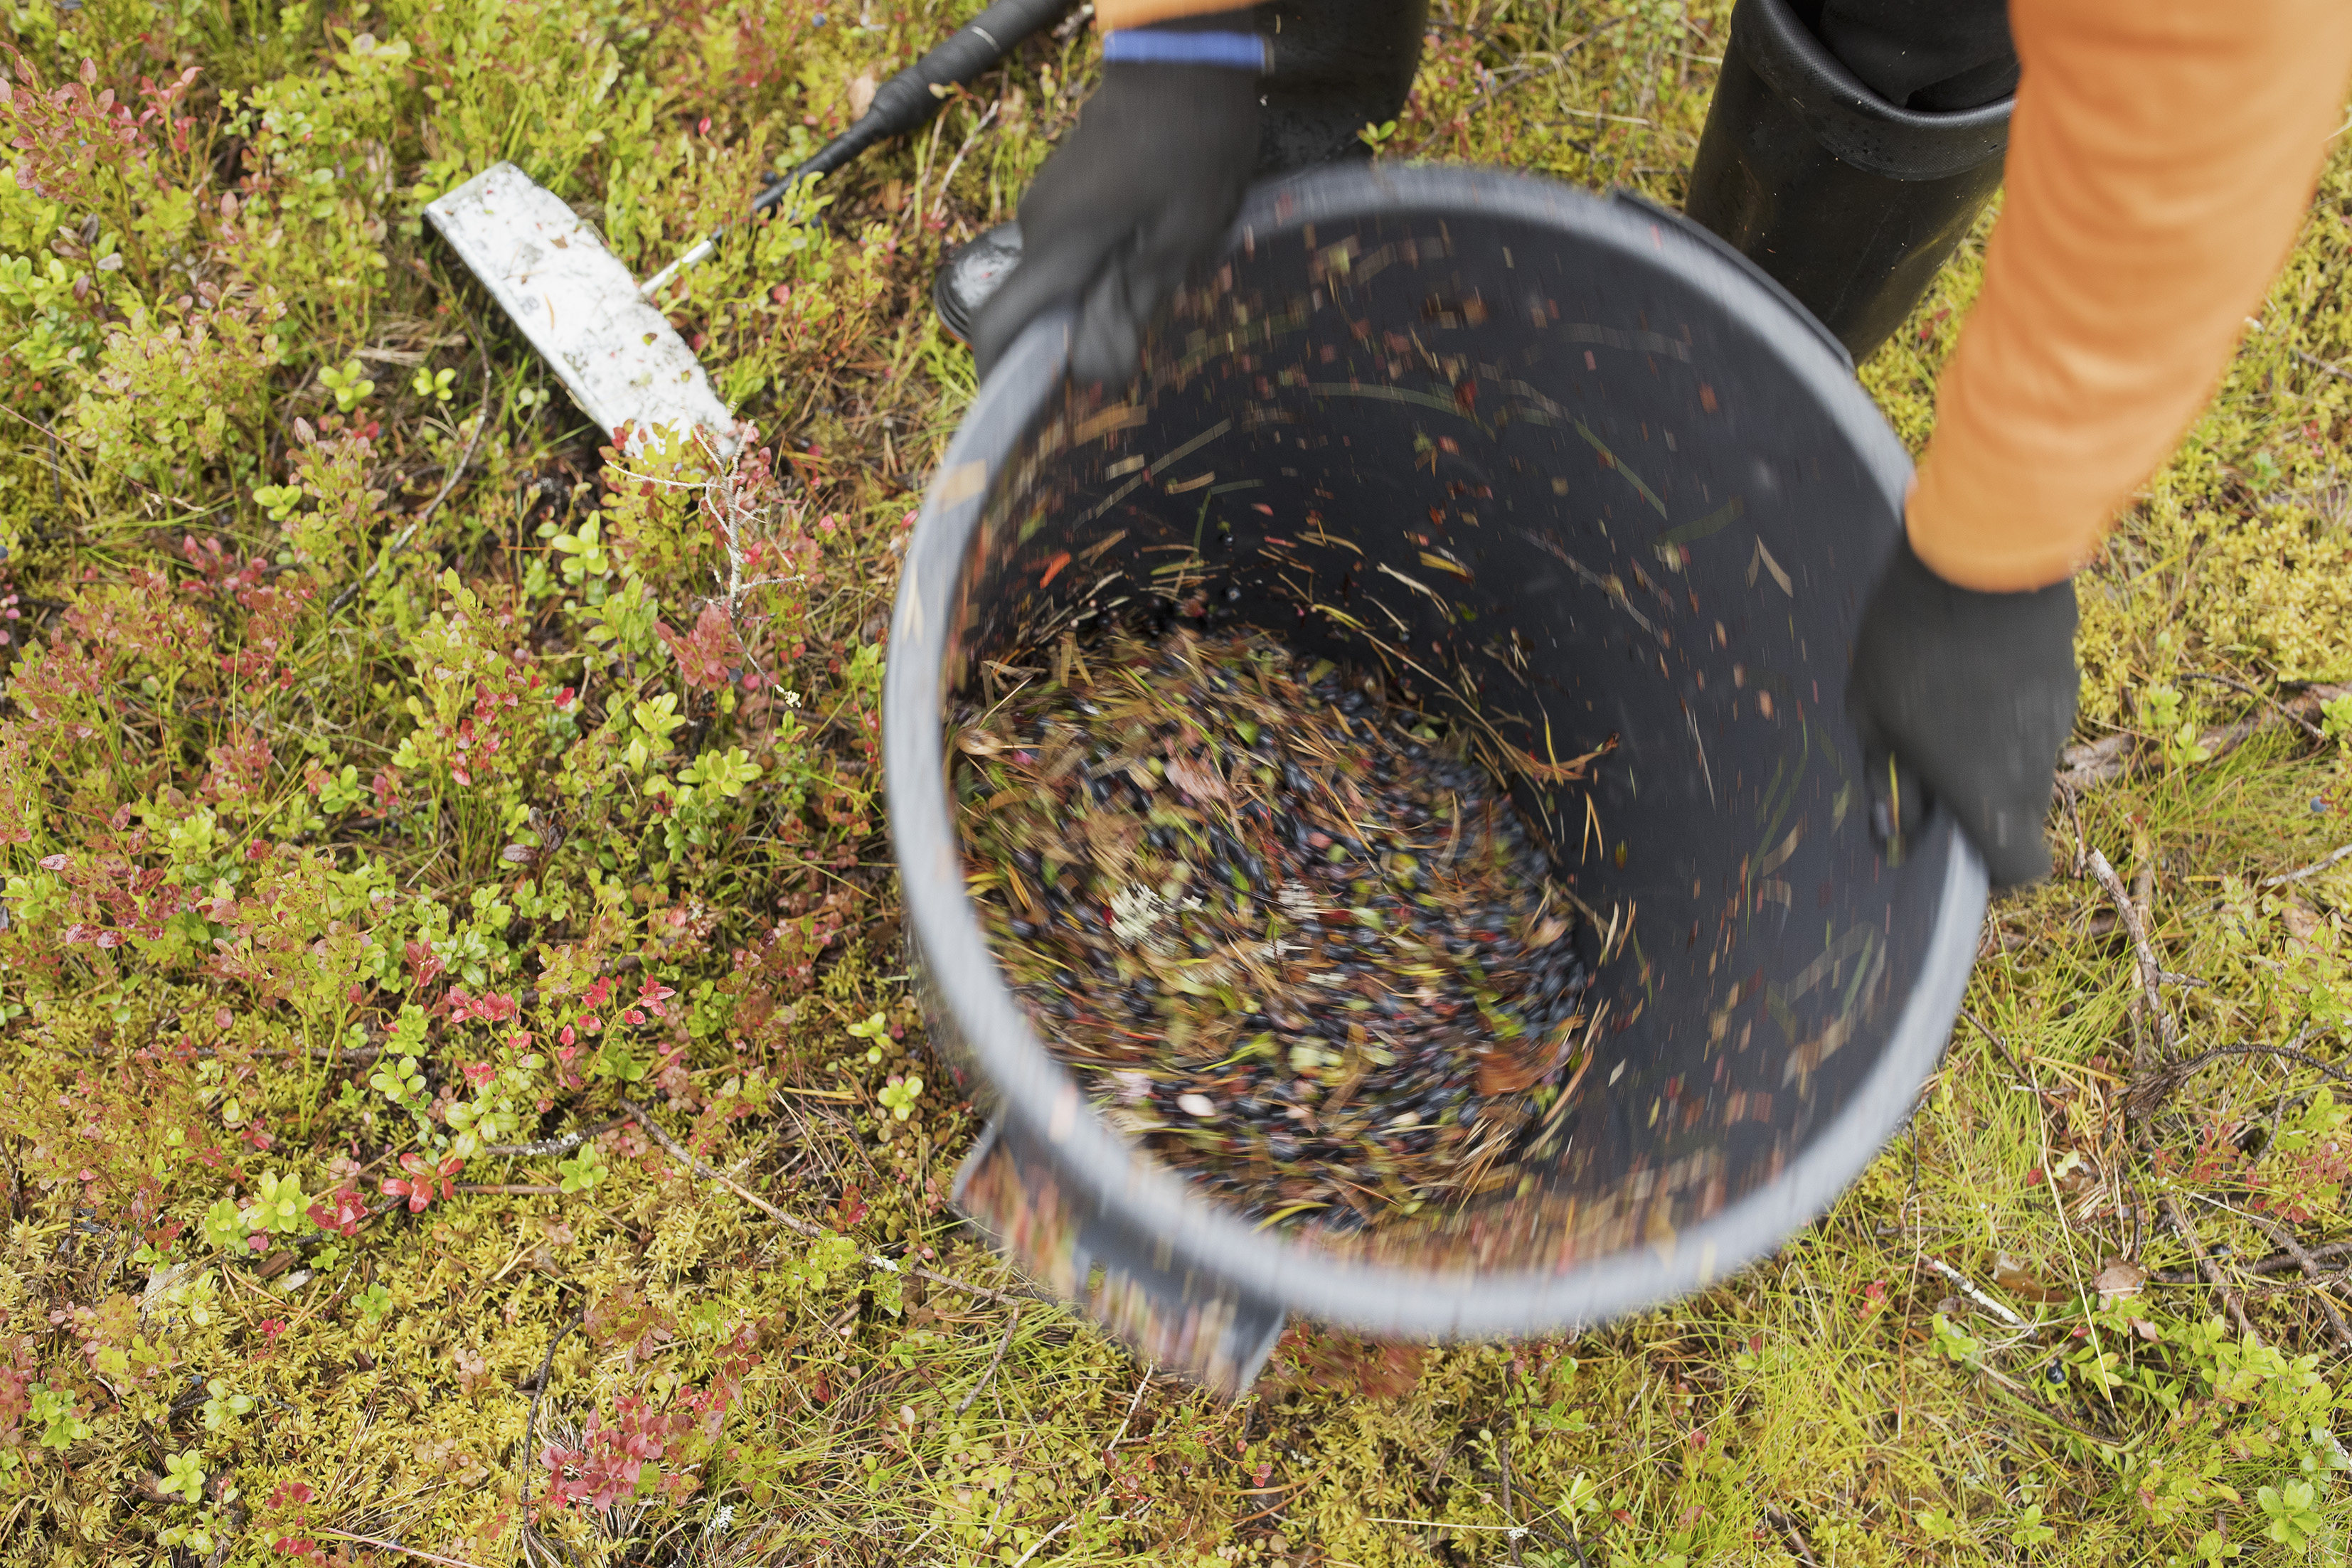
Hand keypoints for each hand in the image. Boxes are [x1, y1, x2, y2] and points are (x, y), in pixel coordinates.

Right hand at [970, 26, 1262, 387]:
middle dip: (1073, 345)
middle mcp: (1038, 229)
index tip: (1032, 414)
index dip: (1005, 378)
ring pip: (1060, 281)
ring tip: (1156, 301)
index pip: (1000, 326)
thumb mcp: (1181, 236)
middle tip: (1131, 365)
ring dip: (1097, 305)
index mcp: (1059, 246)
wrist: (1184, 59)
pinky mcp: (1067, 193)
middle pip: (1037, 310)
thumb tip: (1097, 374)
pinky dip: (1101, 273)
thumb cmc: (1192, 145)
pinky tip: (1152, 262)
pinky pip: (1074, 252)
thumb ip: (1134, 305)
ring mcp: (1048, 207)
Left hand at [1847, 532, 2076, 887]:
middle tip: (1923, 759)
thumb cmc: (1911, 642)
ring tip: (1938, 700)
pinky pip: (2033, 714)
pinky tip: (1966, 665)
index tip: (1951, 846)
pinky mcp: (2066, 674)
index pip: (2021, 869)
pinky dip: (2006, 710)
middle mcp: (2037, 767)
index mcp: (1990, 792)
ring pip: (2025, 759)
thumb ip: (1888, 780)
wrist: (1981, 552)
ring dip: (1989, 749)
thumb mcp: (1872, 715)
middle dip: (1976, 800)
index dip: (1991, 873)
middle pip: (2018, 812)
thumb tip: (1895, 833)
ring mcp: (2060, 716)